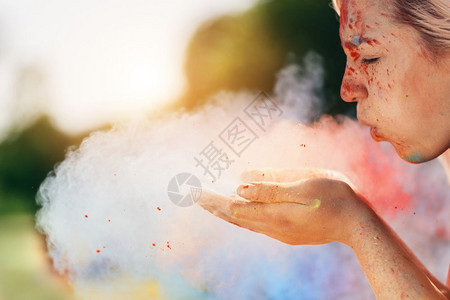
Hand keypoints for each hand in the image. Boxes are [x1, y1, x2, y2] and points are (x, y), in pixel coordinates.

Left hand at [197, 168, 369, 244]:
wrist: (358, 223)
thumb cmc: (335, 196)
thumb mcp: (304, 185)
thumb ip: (271, 187)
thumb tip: (239, 186)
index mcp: (275, 213)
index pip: (233, 206)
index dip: (213, 198)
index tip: (194, 190)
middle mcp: (273, 226)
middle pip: (234, 216)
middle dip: (213, 204)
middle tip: (194, 194)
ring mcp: (280, 232)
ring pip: (244, 222)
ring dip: (225, 211)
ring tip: (209, 202)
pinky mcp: (288, 233)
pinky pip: (255, 224)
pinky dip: (240, 216)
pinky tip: (238, 211)